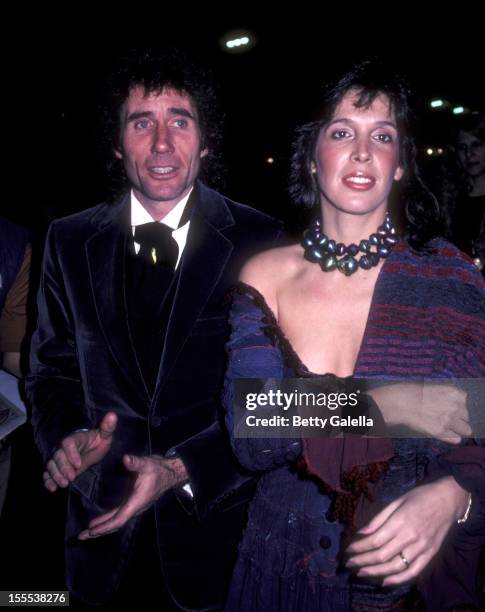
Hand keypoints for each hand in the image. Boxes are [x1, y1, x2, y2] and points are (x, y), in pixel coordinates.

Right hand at [43, 412, 117, 491]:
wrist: (90, 449)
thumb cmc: (98, 441)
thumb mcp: (105, 435)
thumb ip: (107, 427)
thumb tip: (113, 415)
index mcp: (74, 439)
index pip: (68, 444)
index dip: (71, 454)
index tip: (78, 464)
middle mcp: (63, 448)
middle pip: (58, 457)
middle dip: (63, 468)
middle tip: (71, 478)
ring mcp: (58, 459)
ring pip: (51, 465)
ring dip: (55, 475)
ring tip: (64, 484)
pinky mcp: (56, 469)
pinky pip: (47, 474)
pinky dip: (47, 481)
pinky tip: (52, 488)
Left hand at [78, 454, 187, 539]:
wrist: (169, 472)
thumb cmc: (158, 468)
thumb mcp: (147, 464)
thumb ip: (136, 463)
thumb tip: (126, 459)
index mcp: (137, 502)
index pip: (119, 519)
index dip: (105, 526)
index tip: (92, 531)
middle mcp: (135, 508)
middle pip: (115, 524)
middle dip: (99, 531)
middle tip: (82, 536)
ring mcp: (134, 506)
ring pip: (116, 521)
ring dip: (102, 527)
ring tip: (87, 532)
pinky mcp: (133, 502)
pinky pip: (118, 515)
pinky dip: (108, 519)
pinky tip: (99, 521)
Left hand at [345, 476, 468, 585]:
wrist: (448, 500)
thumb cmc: (419, 497)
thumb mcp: (396, 501)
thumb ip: (379, 519)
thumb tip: (361, 532)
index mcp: (400, 521)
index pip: (375, 540)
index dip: (359, 547)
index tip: (348, 550)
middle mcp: (410, 537)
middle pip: (382, 555)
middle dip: (362, 561)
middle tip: (349, 564)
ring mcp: (421, 548)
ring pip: (395, 567)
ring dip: (376, 572)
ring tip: (361, 573)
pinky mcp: (430, 555)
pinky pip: (413, 572)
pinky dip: (398, 580)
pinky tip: (384, 582)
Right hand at [370, 382, 469, 443]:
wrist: (398, 402)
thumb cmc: (411, 392)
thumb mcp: (432, 388)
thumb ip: (447, 396)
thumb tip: (454, 404)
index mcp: (454, 393)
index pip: (465, 402)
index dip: (458, 405)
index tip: (450, 406)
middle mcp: (455, 406)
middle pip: (467, 416)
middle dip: (458, 417)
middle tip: (445, 416)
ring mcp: (449, 420)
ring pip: (466, 430)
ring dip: (457, 428)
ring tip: (445, 425)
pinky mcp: (440, 432)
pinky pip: (455, 439)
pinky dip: (451, 437)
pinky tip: (441, 431)